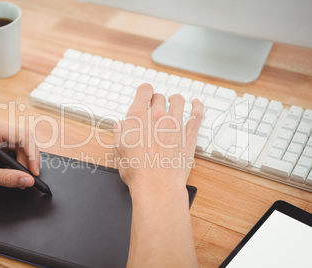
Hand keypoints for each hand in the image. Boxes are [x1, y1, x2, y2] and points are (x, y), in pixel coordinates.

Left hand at [0, 120, 39, 192]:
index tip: (33, 172)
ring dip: (22, 162)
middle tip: (28, 178)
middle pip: (23, 141)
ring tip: (20, 177)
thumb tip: (26, 180)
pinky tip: (12, 173)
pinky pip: (11, 151)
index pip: (22, 136)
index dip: (32, 154)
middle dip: (28, 159)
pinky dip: (15, 163)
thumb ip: (5, 178)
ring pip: (19, 146)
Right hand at [113, 83, 202, 267]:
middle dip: (156, 99)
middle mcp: (157, 116)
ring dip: (175, 99)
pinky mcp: (189, 135)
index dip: (144, 90)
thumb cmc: (137, 172)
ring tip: (174, 101)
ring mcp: (175, 124)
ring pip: (178, 101)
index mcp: (137, 118)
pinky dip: (197, 106)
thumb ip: (119, 134)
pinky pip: (196, 114)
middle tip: (156, 104)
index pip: (143, 91)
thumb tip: (121, 125)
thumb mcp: (118, 151)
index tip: (145, 92)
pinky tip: (196, 104)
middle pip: (159, 97)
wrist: (157, 186)